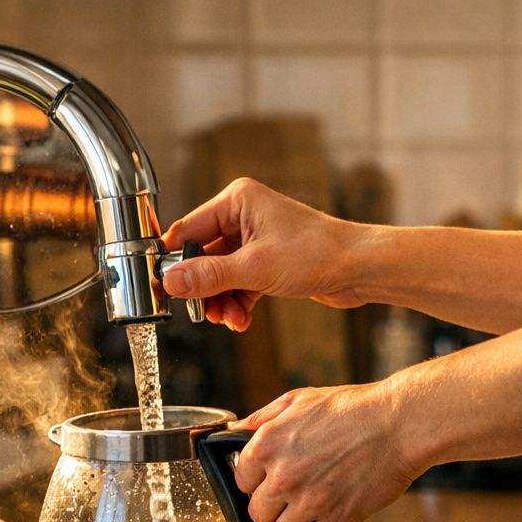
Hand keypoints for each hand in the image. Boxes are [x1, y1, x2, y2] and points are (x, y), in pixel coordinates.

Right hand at [161, 178, 365, 331]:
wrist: (359, 268)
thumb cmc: (317, 253)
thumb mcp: (255, 268)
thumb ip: (209, 276)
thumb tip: (171, 281)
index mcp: (237, 201)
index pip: (188, 230)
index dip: (173, 260)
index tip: (162, 287)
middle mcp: (244, 216)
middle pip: (203, 256)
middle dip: (203, 288)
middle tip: (201, 313)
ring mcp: (257, 240)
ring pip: (221, 274)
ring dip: (221, 300)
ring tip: (228, 320)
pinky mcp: (268, 261)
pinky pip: (240, 283)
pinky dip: (238, 302)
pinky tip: (241, 320)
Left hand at [229, 382, 425, 521]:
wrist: (399, 424)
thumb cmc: (354, 409)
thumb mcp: (300, 399)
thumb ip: (262, 418)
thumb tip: (233, 431)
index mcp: (268, 444)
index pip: (241, 481)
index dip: (258, 481)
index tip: (273, 480)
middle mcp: (284, 475)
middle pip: (257, 512)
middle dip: (273, 506)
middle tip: (293, 496)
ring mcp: (309, 500)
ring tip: (308, 512)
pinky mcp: (336, 520)